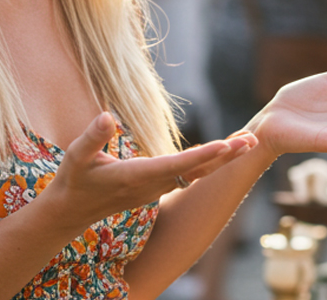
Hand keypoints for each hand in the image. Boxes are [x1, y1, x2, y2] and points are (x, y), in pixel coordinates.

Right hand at [41, 113, 256, 229]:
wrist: (73, 210)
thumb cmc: (74, 179)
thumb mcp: (76, 156)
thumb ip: (92, 138)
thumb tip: (107, 116)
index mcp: (137, 176)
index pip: (177, 165)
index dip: (202, 156)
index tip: (226, 146)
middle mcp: (153, 185)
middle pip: (197, 170)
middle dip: (226, 156)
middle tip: (253, 141)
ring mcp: (158, 188)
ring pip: (198, 173)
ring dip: (224, 158)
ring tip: (248, 141)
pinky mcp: (158, 186)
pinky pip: (191, 174)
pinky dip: (211, 162)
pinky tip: (226, 150)